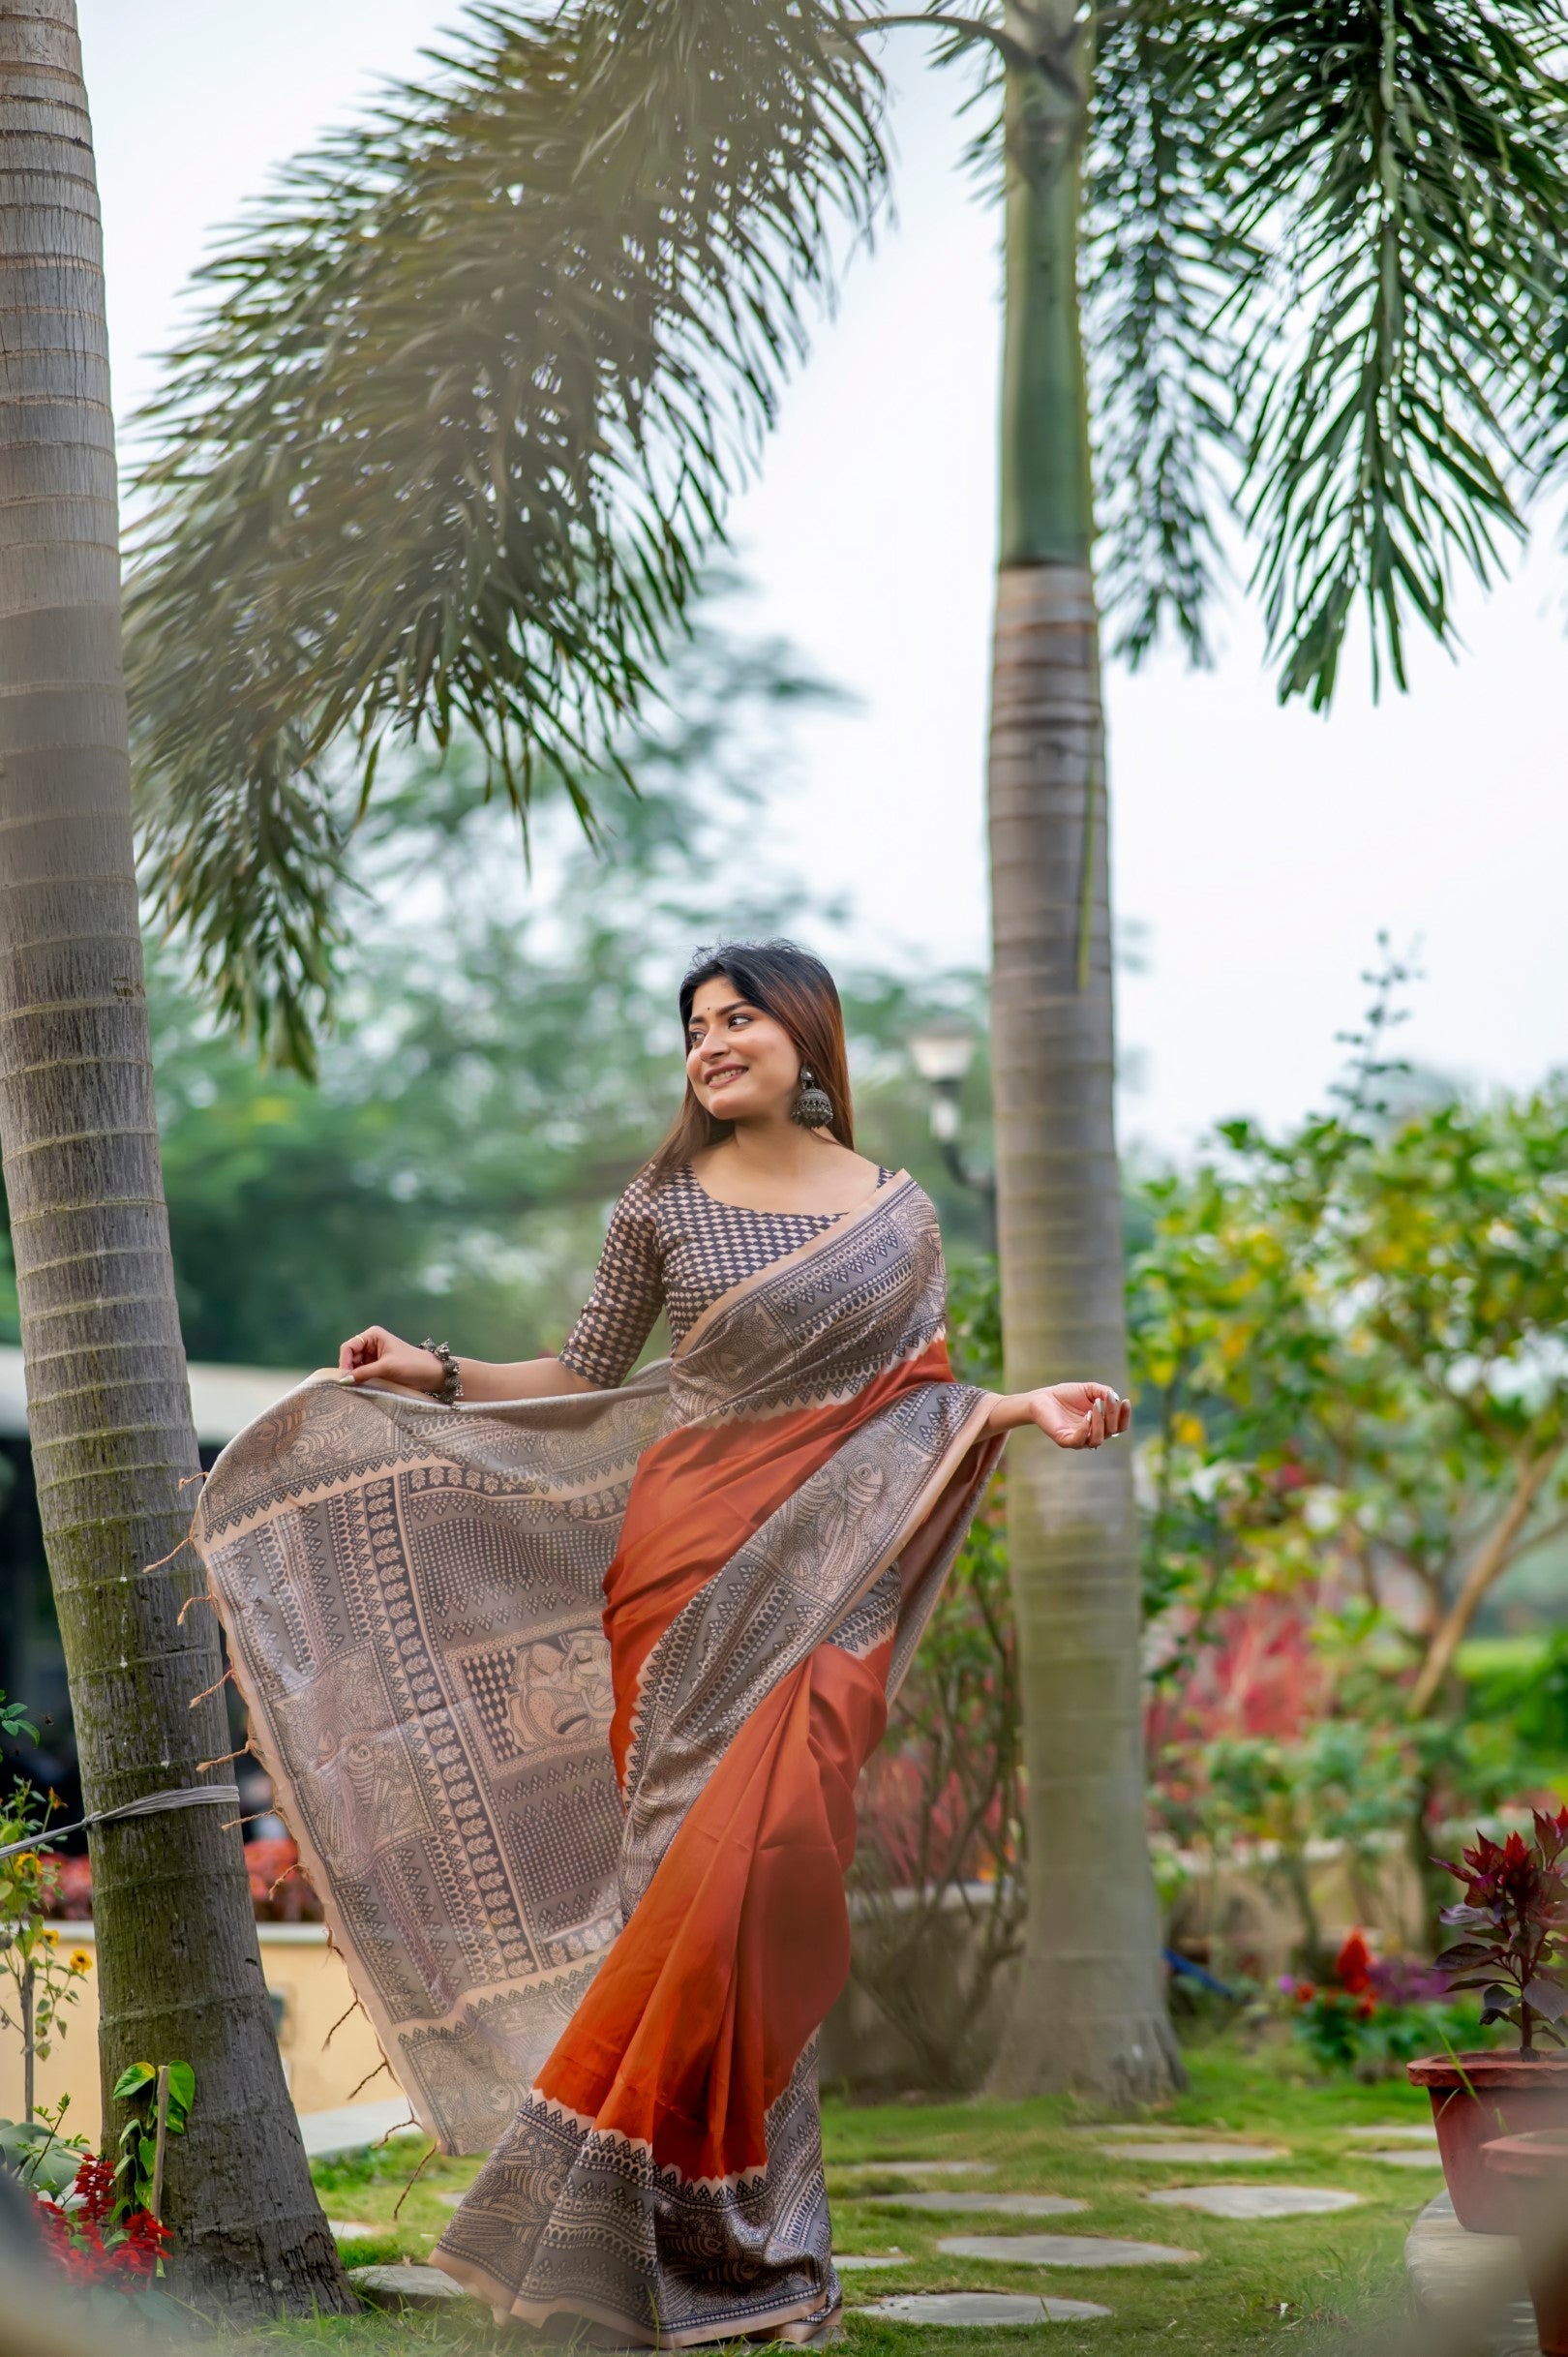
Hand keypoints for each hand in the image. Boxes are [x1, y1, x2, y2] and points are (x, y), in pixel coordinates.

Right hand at [337, 1325, 444, 1392]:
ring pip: (355, 1367)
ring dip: (354, 1377)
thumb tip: (343, 1381)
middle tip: (348, 1386)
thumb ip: (364, 1373)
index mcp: (372, 1335)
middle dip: (348, 1370)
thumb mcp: (386, 1368)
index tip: (345, 1378)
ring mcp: (373, 1357)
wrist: (432, 1375)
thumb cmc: (411, 1365)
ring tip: (354, 1389)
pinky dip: (360, 1381)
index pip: (348, 1347)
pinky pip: (362, 1374)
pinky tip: (360, 1388)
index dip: (344, 1362)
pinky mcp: (377, 1368)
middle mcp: (370, 1344)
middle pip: (350, 1357)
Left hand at [999, 1381, 1130, 1448]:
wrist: (1042, 1397)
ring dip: (1100, 1422)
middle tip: (1106, 1399)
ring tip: (1096, 1405)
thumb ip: (1104, 1392)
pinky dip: (1086, 1428)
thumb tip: (1116, 1398)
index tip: (1125, 1401)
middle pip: (1111, 1432)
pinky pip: (1080, 1441)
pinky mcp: (1065, 1440)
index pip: (1119, 1426)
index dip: (1125, 1416)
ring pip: (1098, 1440)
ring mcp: (1079, 1439)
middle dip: (1112, 1415)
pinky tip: (1087, 1415)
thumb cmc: (1066, 1395)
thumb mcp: (1089, 1389)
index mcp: (1101, 1425)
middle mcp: (1092, 1434)